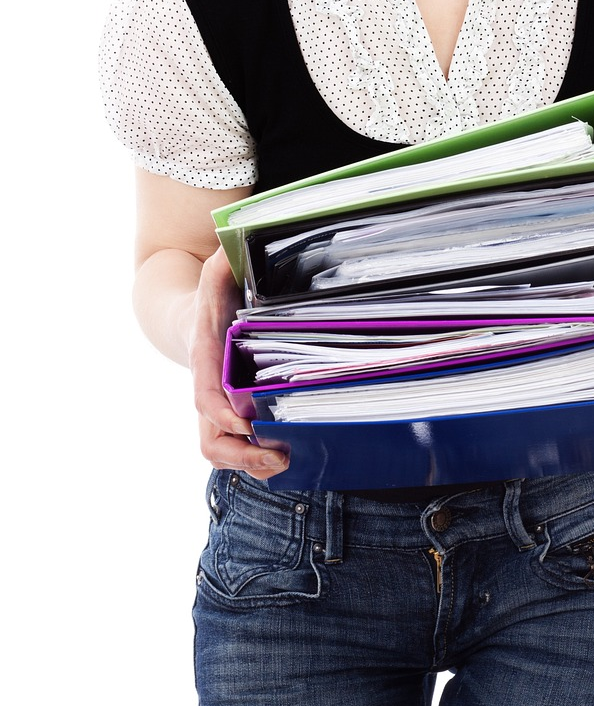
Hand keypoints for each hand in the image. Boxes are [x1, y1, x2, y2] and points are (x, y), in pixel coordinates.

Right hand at [188, 247, 289, 479]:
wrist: (190, 319)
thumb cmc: (211, 298)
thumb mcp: (216, 273)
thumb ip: (225, 258)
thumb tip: (238, 241)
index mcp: (205, 359)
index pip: (205, 394)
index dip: (222, 412)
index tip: (246, 423)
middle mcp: (207, 391)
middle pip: (210, 439)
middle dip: (241, 454)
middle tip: (280, 456)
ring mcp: (216, 409)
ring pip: (220, 451)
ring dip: (250, 464)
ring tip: (287, 462)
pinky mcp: (230, 417)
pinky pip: (235, 449)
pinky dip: (256, 460)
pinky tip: (289, 455)